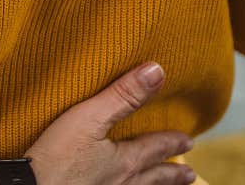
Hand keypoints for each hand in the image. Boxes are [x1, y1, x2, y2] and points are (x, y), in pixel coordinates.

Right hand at [19, 61, 196, 184]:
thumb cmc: (54, 158)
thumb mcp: (88, 118)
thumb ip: (122, 95)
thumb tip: (157, 71)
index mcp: (123, 162)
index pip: (154, 148)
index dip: (172, 142)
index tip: (189, 140)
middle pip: (153, 179)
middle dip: (171, 175)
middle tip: (190, 175)